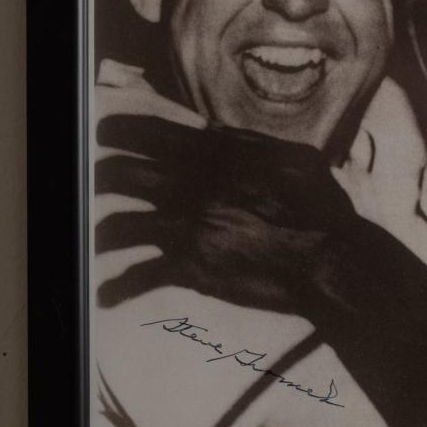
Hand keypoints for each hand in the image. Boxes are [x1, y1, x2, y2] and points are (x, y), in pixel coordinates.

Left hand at [95, 114, 355, 309]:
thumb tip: (218, 134)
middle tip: (97, 179)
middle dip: (101, 174)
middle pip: (121, 172)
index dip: (121, 131)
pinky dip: (118, 288)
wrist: (329, 257)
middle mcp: (192, 184)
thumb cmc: (321, 208)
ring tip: (97, 242)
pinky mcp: (189, 265)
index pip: (150, 133)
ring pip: (118, 224)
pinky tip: (107, 295)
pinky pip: (138, 276)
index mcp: (216, 154)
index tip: (106, 133)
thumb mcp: (292, 157)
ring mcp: (186, 225)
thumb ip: (250, 144)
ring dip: (103, 234)